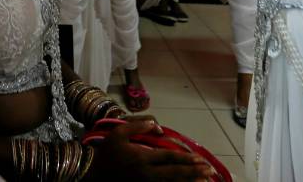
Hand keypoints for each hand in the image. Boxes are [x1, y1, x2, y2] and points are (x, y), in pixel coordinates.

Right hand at [86, 122, 213, 181]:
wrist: (94, 172)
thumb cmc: (107, 151)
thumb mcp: (119, 133)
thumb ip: (138, 126)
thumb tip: (157, 127)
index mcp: (141, 157)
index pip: (169, 158)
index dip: (186, 159)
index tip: (200, 160)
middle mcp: (146, 173)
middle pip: (174, 174)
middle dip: (193, 173)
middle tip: (209, 171)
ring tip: (204, 181)